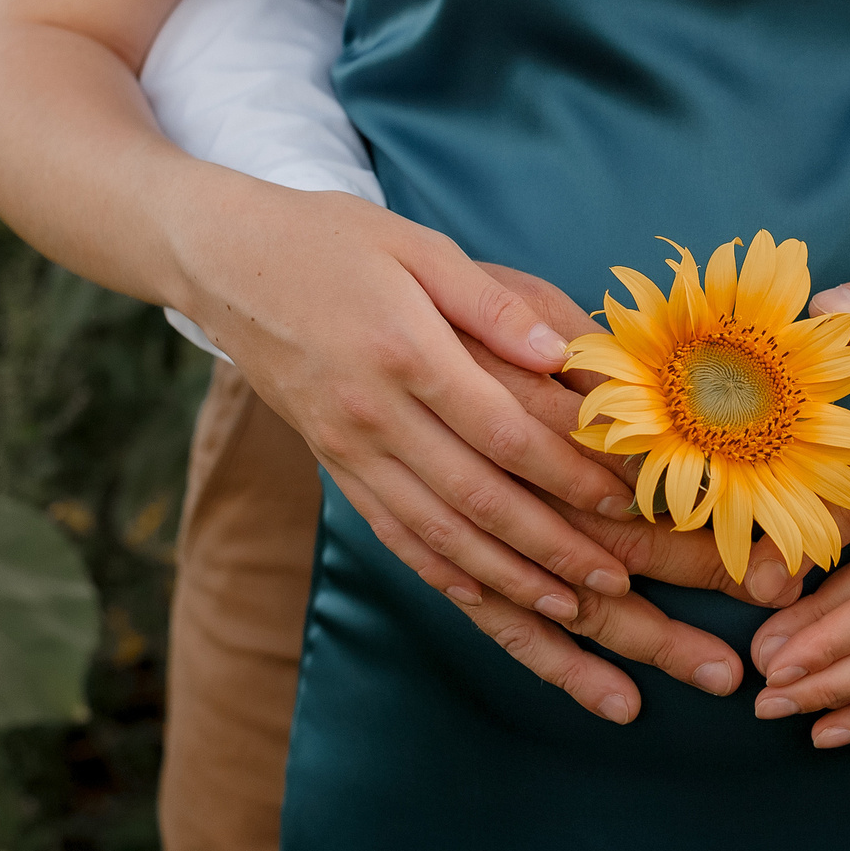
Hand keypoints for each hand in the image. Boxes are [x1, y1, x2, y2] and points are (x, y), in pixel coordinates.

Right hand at [174, 183, 647, 631]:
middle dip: (552, 547)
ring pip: (436, 533)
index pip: (503, 432)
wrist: (226, 262)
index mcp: (406, 352)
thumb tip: (560, 351)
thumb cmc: (332, 240)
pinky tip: (484, 597)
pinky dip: (440, 572)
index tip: (623, 501)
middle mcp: (374, 414)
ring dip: (507, 577)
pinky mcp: (331, 465)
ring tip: (570, 609)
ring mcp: (347, 448)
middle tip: (615, 582)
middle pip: (477, 498)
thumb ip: (492, 303)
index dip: (568, 474)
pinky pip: (391, 531)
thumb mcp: (418, 245)